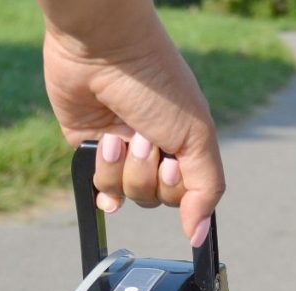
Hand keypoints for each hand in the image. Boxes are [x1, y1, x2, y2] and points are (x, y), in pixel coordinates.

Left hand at [40, 7, 224, 246]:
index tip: (170, 163)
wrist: (103, 50)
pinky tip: (102, 150)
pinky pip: (98, 186)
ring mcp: (122, 153)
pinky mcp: (90, 150)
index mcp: (184, 146)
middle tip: (142, 137)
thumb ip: (205, 189)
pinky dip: (101, 176)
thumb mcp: (196, 136)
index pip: (186, 196)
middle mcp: (155, 152)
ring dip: (121, 166)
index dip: (174, 187)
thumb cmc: (157, 83)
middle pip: (153, 199)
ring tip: (116, 132)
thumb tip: (199, 234)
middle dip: (146, 172)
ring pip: (125, 194)